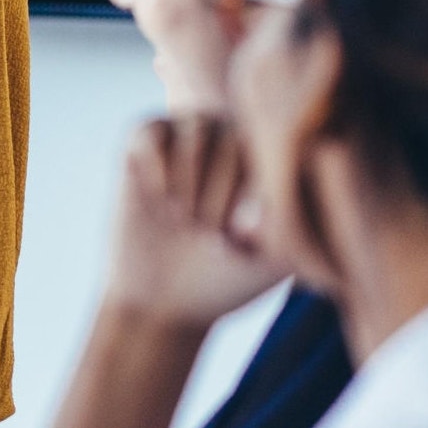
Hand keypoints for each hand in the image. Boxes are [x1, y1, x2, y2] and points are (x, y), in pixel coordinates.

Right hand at [104, 114, 282, 328]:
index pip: (277, 148)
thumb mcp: (272, 257)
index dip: (260, 189)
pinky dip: (158, 166)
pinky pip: (151, 131)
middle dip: (223, 186)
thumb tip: (279, 183)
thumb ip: (287, 220)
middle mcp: (229, 141)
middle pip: (237, 135)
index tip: (243, 237)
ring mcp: (183, 138)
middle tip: (208, 233)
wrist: (164, 300)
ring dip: (191, 175)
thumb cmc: (226, 279)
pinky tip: (159, 200)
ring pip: (197, 126)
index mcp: (267, 162)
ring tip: (184, 218)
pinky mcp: (141, 144)